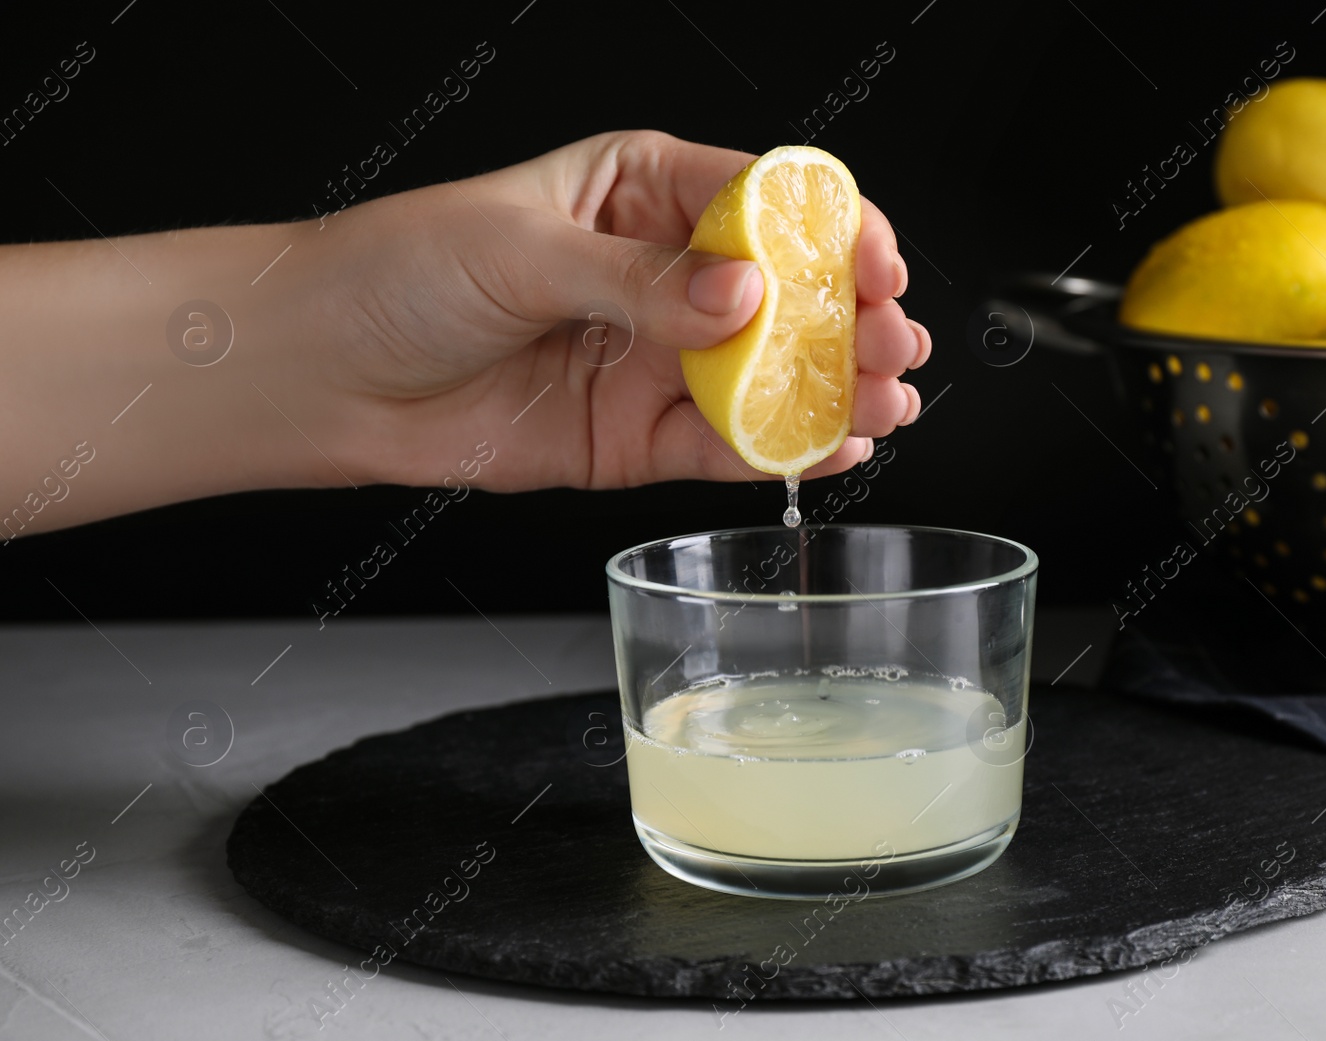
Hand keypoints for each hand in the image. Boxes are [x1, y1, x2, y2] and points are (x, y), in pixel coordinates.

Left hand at [306, 129, 930, 490]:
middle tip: (891, 342)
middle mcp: (664, 278)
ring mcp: (655, 361)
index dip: (833, 230)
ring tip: (885, 401)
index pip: (765, 201)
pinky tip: (830, 448)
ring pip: (768, 376)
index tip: (874, 263)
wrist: (325, 374)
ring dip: (833, 389)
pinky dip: (779, 452)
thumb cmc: (402, 273)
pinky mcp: (637, 437)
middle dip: (850, 318)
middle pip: (786, 295)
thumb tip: (744, 296)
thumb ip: (638, 281)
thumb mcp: (523, 250)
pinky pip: (723, 445)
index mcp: (642, 193)